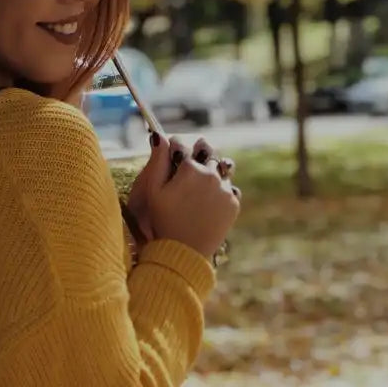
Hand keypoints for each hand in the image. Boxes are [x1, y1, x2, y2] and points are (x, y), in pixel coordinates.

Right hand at [132, 133, 240, 260]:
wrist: (185, 253)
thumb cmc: (164, 220)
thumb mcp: (154, 189)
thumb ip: (158, 159)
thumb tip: (158, 135)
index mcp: (190, 168)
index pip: (181, 143)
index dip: (173, 149)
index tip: (170, 158)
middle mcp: (211, 174)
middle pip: (205, 150)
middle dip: (196, 154)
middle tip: (187, 169)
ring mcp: (225, 189)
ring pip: (220, 167)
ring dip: (210, 171)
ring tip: (198, 188)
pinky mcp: (233, 203)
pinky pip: (228, 187)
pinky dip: (220, 190)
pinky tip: (207, 202)